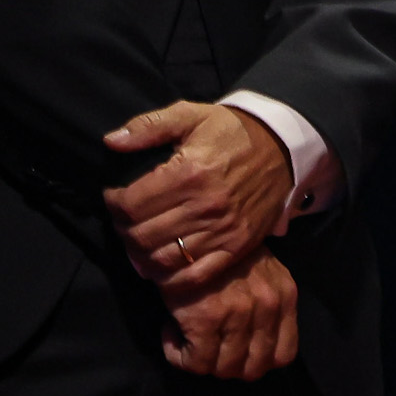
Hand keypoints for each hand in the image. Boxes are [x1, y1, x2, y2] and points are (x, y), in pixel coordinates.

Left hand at [104, 99, 295, 298]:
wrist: (283, 146)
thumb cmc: (231, 131)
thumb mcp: (190, 115)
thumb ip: (148, 127)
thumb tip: (111, 142)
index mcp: (189, 173)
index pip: (129, 205)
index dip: (112, 204)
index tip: (115, 197)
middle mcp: (205, 205)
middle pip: (141, 236)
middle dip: (123, 231)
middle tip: (126, 221)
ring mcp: (223, 230)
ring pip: (163, 260)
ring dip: (142, 256)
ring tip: (141, 241)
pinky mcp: (238, 246)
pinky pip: (196, 276)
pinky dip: (172, 280)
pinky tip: (162, 266)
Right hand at [164, 250, 300, 381]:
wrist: (186, 230)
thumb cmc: (220, 253)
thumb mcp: (261, 274)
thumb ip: (266, 305)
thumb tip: (252, 345)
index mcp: (285, 296)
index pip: (284, 355)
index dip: (256, 361)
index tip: (235, 350)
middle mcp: (268, 307)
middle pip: (253, 369)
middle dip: (226, 366)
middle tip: (208, 348)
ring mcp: (239, 314)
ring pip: (224, 369)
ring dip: (201, 361)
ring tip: (188, 337)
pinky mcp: (206, 319)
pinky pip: (196, 362)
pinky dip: (179, 356)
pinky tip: (172, 333)